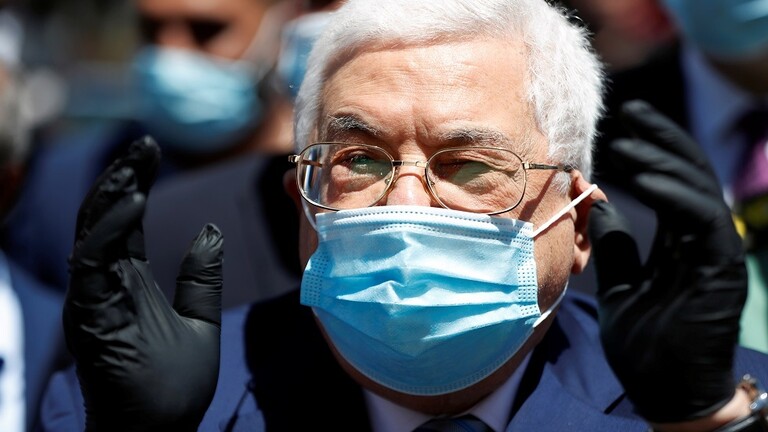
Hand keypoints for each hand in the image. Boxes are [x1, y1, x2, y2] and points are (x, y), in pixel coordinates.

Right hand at [63, 137, 223, 431]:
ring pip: (90, 233)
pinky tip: (131, 201)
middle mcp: (106, 284)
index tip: (151, 148)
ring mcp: (95, 299)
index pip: (125, 220)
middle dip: (121, 176)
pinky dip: (108, 228)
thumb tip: (212, 230)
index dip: (133, 182)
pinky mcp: (91, 316)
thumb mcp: (201, 321)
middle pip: (105, 217)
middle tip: (143, 142)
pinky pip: (91, 263)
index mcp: (129, 282)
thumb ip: (201, 278)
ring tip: (136, 161)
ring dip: (111, 193)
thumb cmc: (174, 385)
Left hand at [588, 100, 746, 423]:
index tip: (621, 126)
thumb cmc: (644, 342)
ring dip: (662, 160)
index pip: (671, 182)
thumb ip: (615, 241)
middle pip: (688, 174)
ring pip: (696, 188)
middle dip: (661, 139)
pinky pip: (700, 219)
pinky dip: (672, 194)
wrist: (666, 391)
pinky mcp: (721, 268)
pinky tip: (641, 177)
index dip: (652, 150)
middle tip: (631, 110)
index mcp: (680, 240)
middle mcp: (702, 239)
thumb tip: (598, 198)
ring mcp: (715, 251)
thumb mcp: (619, 282)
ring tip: (628, 139)